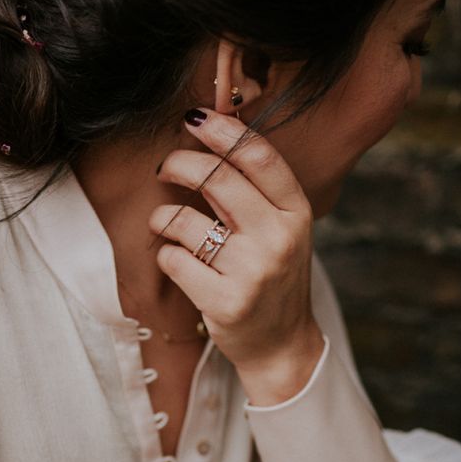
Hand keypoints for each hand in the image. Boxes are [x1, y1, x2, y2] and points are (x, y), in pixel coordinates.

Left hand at [149, 107, 324, 405]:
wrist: (282, 344)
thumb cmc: (272, 277)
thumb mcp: (280, 230)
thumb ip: (252, 191)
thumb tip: (207, 135)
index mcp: (296, 213)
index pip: (259, 157)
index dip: (223, 130)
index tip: (194, 118)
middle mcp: (278, 239)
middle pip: (216, 179)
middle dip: (179, 164)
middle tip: (165, 167)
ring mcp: (252, 272)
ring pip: (184, 220)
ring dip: (164, 217)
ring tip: (168, 225)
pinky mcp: (224, 302)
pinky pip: (172, 259)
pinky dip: (165, 254)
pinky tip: (177, 261)